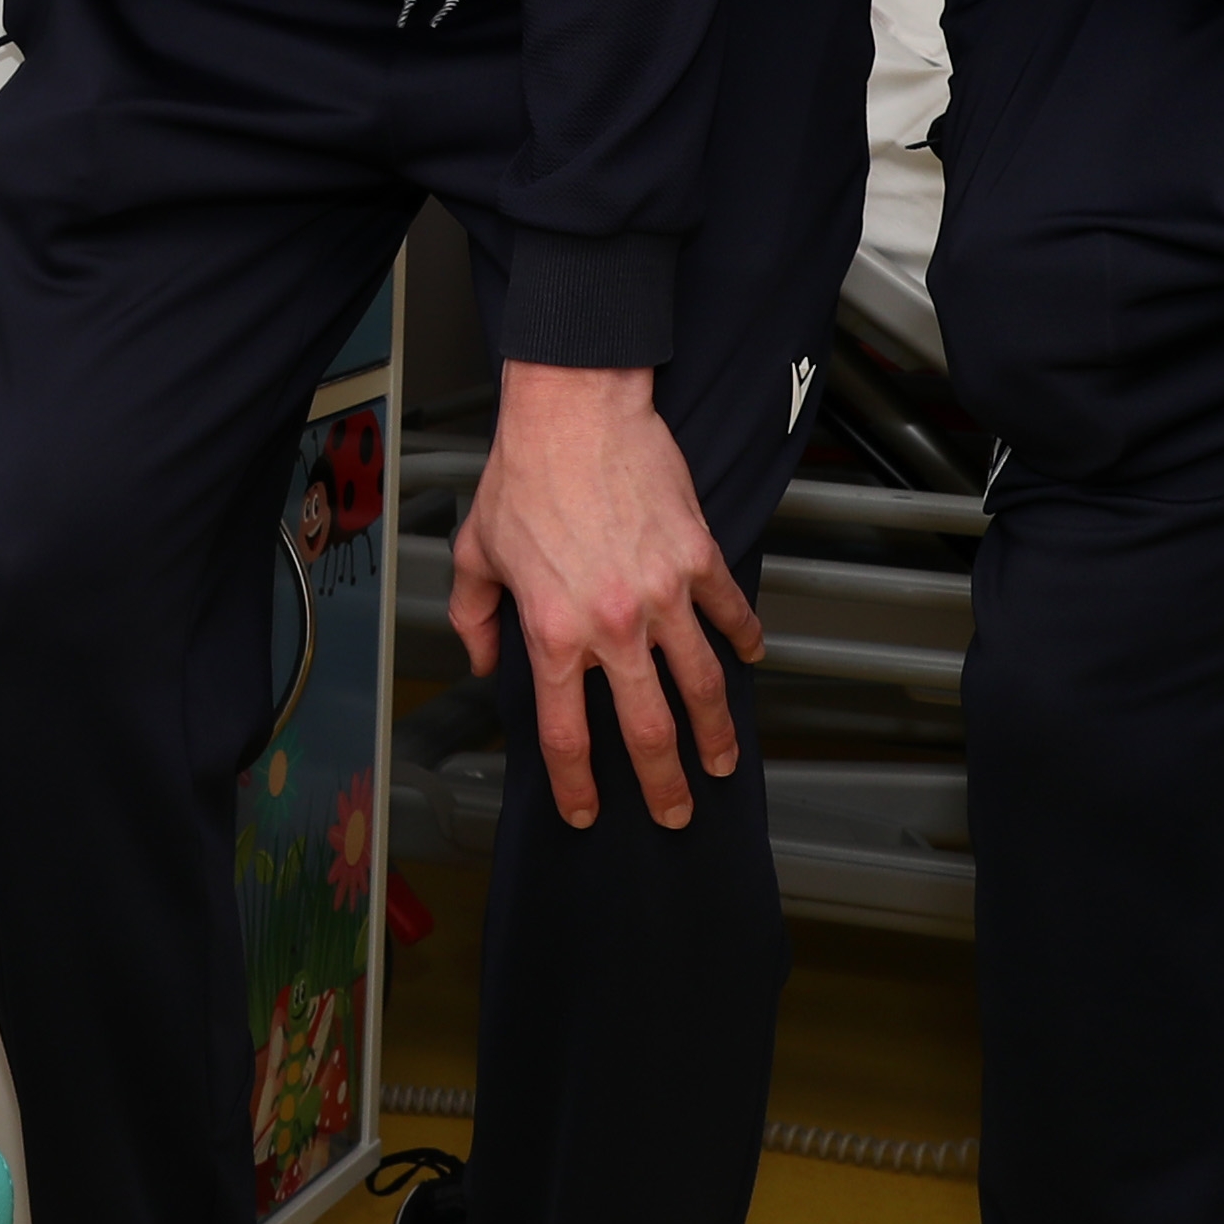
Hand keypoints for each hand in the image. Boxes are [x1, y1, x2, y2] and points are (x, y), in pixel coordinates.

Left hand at [445, 363, 760, 831]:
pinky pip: (731, 613)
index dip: (577, 783)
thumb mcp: (475, 552)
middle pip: (648, 730)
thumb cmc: (523, 474)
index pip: (567, 733)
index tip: (587, 811)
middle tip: (675, 812)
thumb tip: (484, 662)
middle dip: (664, 784)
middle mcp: (614, 625)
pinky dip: (744, 641)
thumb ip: (474, 618)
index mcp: (554, 632)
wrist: (574, 411)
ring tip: (722, 761)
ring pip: (703, 684)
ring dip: (717, 732)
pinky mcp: (698, 558)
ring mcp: (664, 594)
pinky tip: (749, 659)